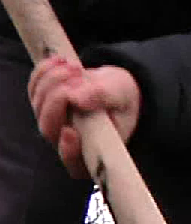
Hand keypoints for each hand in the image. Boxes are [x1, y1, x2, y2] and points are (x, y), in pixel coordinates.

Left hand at [28, 56, 140, 177]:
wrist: (114, 86)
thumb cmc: (123, 98)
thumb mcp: (121, 94)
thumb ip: (104, 96)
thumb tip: (77, 98)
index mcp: (92, 149)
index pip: (74, 162)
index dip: (68, 150)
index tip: (70, 132)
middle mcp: (68, 141)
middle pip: (49, 128)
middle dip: (57, 99)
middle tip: (77, 76)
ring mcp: (52, 122)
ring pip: (39, 105)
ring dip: (53, 80)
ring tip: (76, 67)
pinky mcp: (43, 104)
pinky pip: (34, 88)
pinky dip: (44, 72)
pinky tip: (60, 61)